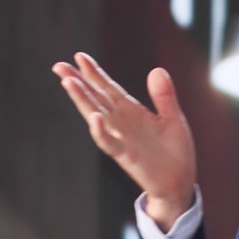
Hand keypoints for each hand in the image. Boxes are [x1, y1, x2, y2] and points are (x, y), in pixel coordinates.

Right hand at [52, 52, 196, 232]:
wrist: (180, 183)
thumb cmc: (175, 152)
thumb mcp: (173, 118)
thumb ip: (164, 95)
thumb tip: (156, 69)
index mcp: (131, 112)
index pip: (108, 88)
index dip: (94, 73)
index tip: (79, 56)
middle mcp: (122, 123)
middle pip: (95, 98)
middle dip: (77, 82)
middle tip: (58, 66)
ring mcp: (121, 139)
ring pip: (96, 116)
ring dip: (82, 100)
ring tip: (68, 82)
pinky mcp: (127, 156)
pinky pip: (110, 144)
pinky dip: (101, 132)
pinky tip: (94, 119)